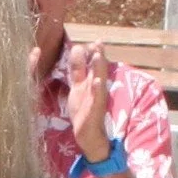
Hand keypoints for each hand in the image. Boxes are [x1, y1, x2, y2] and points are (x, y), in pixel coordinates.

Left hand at [65, 42, 111, 162]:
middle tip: (98, 42)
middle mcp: (93, 90)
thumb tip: (78, 51)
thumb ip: (78, 71)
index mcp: (86, 84)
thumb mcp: (78, 90)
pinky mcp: (93, 111)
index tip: (92, 40)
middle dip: (97, 56)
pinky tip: (97, 81)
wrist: (89, 137)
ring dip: (99, 68)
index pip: (87, 65)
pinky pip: (96, 99)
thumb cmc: (84, 113)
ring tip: (99, 55)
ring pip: (98, 81)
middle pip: (96, 70)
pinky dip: (97, 89)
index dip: (88, 54)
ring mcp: (95, 100)